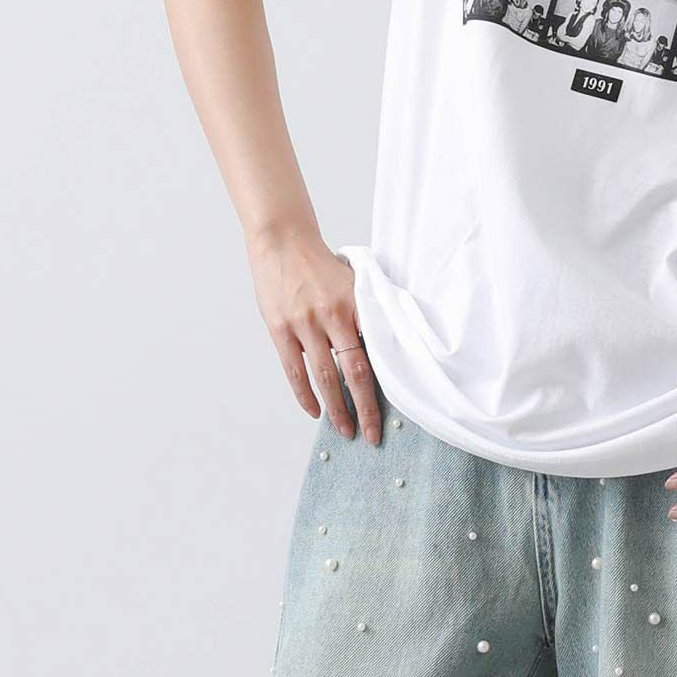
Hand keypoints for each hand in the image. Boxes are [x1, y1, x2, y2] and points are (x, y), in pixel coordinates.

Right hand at [246, 228, 381, 445]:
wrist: (284, 241)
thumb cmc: (323, 265)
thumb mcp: (356, 281)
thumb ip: (370, 311)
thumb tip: (392, 343)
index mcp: (357, 303)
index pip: (377, 352)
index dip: (386, 382)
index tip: (396, 406)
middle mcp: (332, 316)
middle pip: (354, 371)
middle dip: (365, 407)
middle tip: (372, 434)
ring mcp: (304, 324)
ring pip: (324, 377)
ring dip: (335, 408)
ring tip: (345, 429)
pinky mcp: (280, 330)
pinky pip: (294, 370)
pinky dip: (305, 394)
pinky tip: (314, 411)